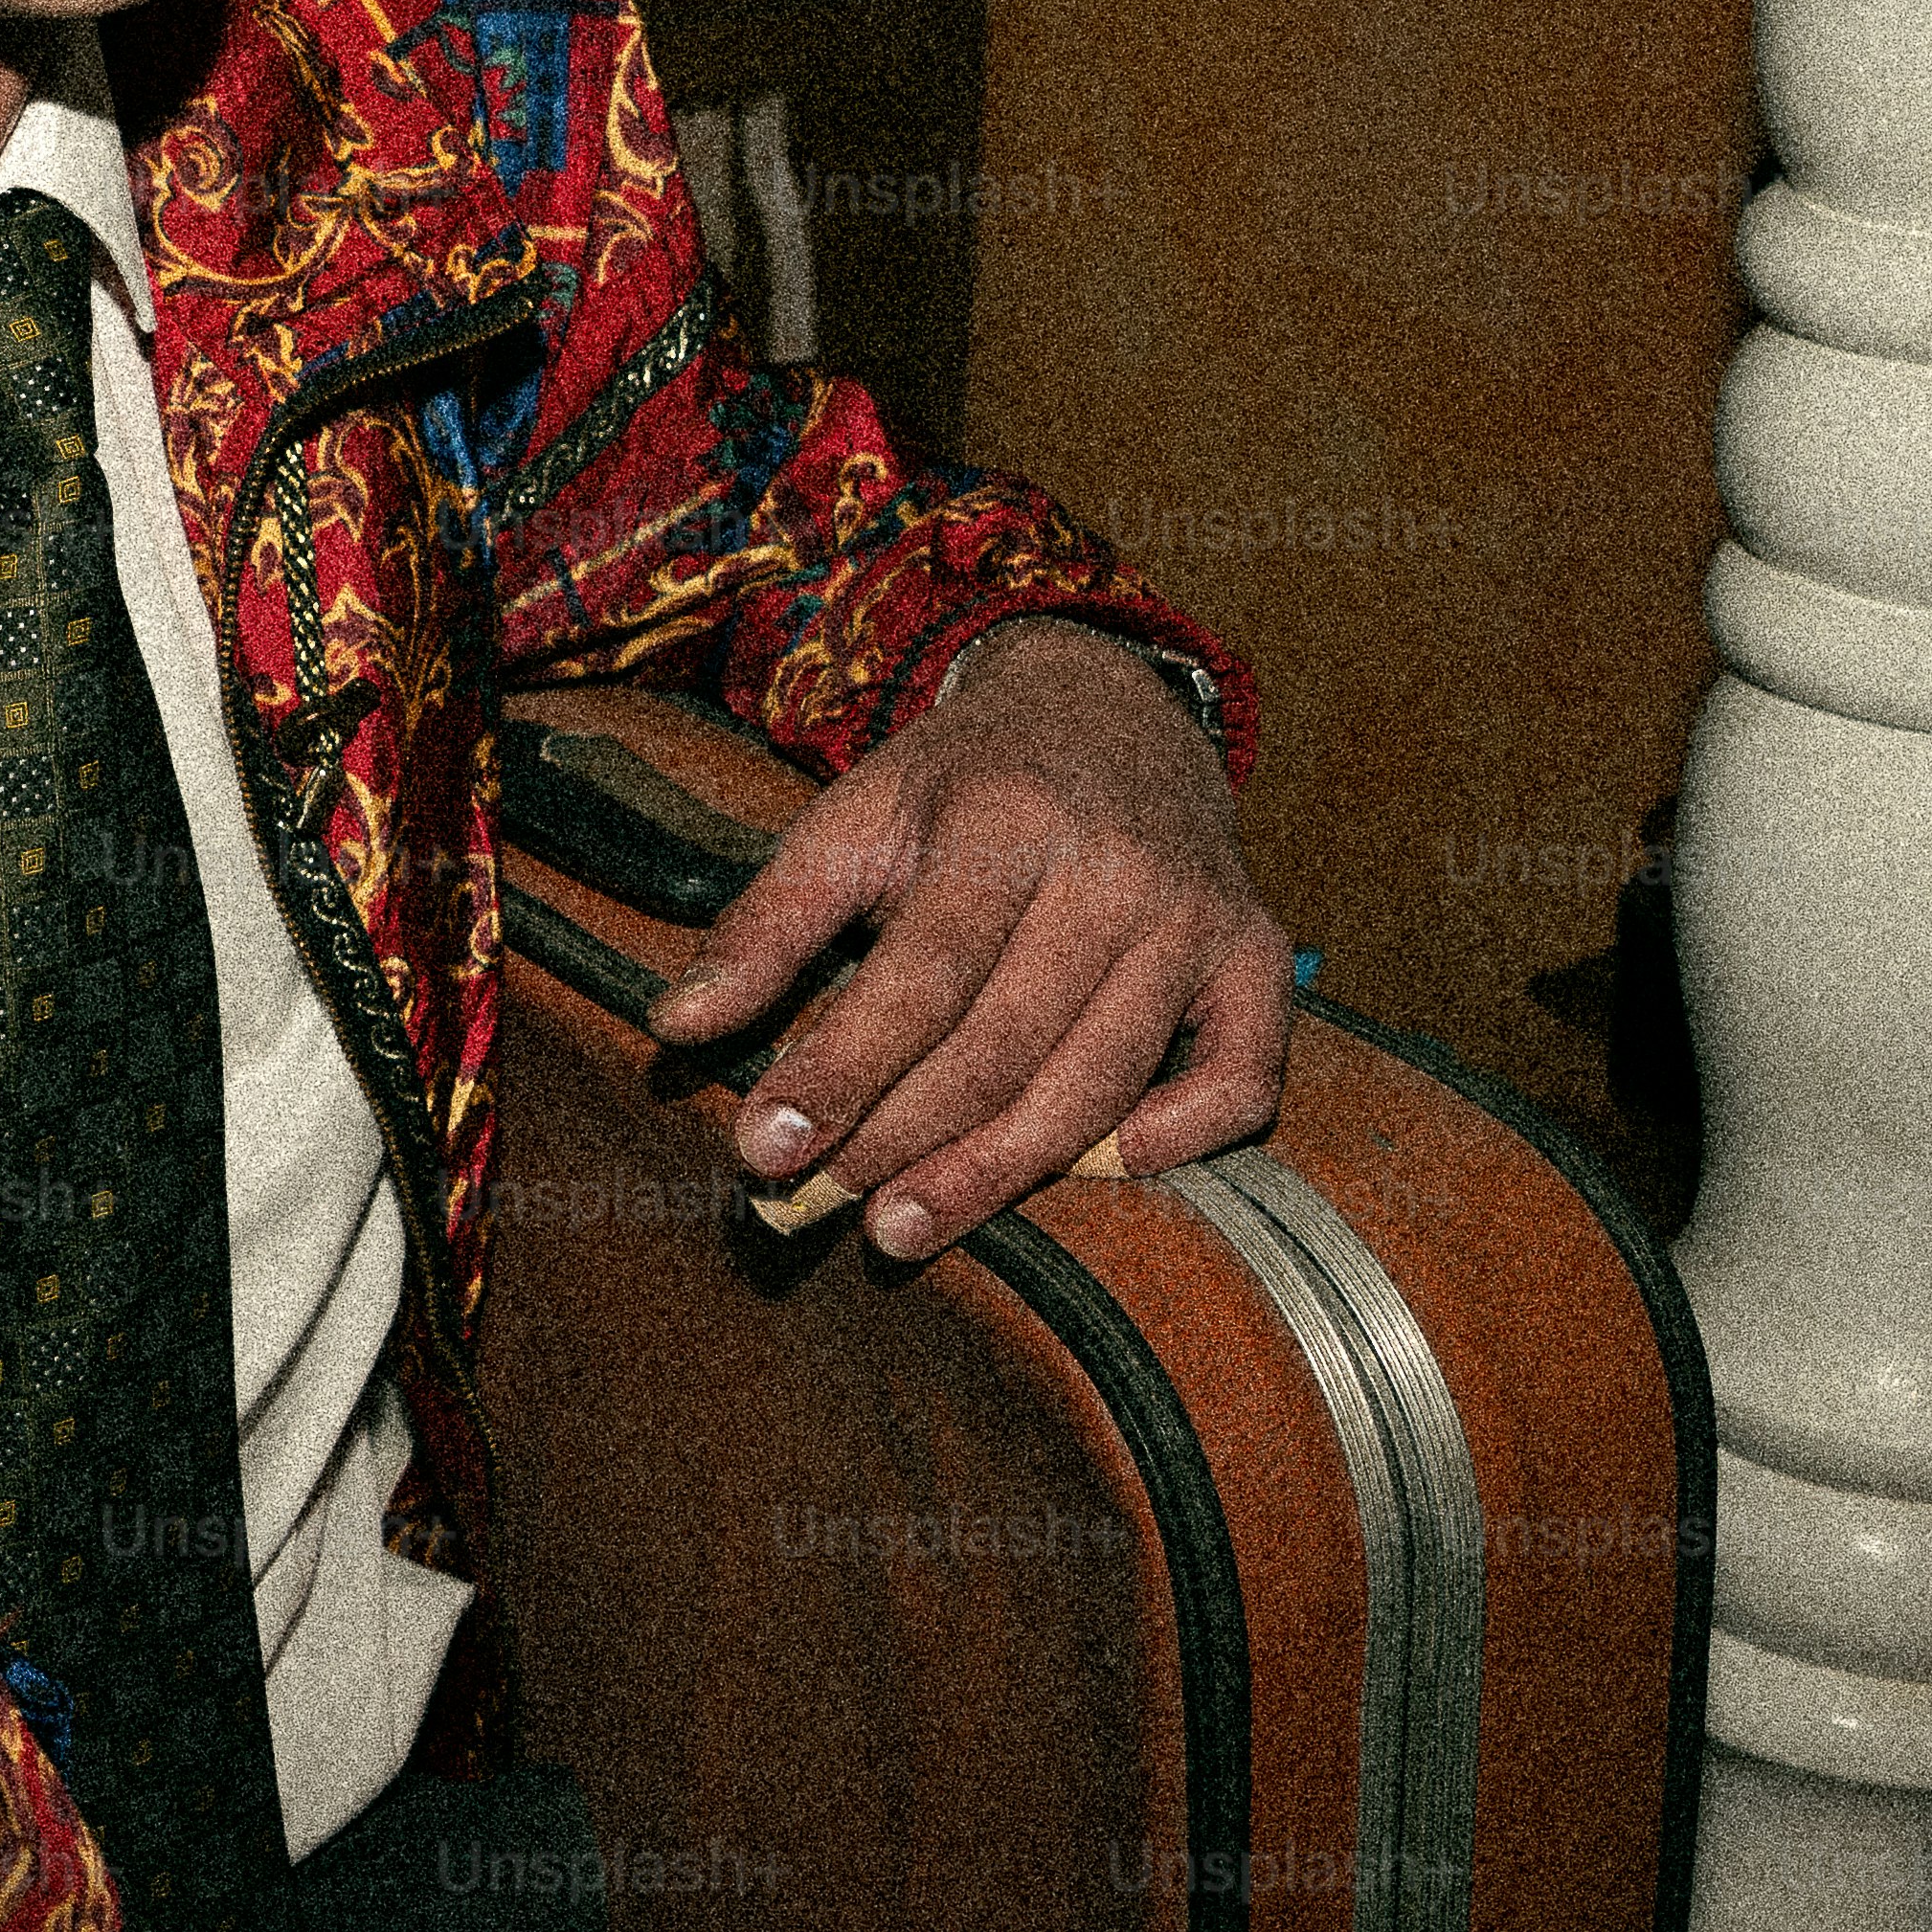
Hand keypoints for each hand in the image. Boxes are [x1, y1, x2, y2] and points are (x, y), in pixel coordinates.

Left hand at [639, 620, 1289, 1262]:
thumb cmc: (964, 785)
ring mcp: (1199, 918)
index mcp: (1008, 820)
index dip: (839, 1072)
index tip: (762, 1150)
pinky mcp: (1258, 955)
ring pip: (1100, 1082)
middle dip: (900, 1140)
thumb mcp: (853, 817)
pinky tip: (1098, 1173)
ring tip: (903, 1224)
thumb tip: (674, 1028)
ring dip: (999, 1173)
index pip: (919, 977)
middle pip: (1002, 1046)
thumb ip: (766, 923)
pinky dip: (1178, 1137)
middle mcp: (1118, 871)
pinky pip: (1242, 1076)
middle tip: (815, 1208)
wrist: (1107, 708)